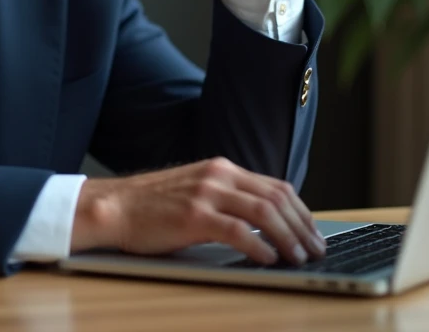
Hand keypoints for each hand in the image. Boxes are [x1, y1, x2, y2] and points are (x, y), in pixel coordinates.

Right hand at [71, 157, 325, 264]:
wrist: (113, 207)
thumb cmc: (151, 206)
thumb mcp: (195, 191)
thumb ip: (226, 199)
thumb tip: (264, 225)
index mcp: (221, 169)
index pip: (276, 186)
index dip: (301, 211)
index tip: (312, 232)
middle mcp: (218, 176)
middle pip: (277, 198)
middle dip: (302, 227)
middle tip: (315, 250)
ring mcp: (206, 194)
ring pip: (264, 212)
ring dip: (288, 238)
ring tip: (298, 257)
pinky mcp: (193, 216)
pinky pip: (238, 230)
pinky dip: (259, 246)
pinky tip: (269, 259)